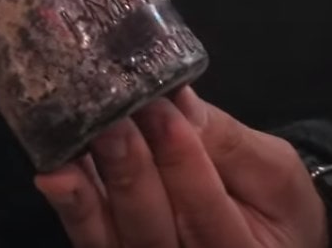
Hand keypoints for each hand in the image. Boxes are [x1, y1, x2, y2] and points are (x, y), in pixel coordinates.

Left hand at [35, 87, 328, 247]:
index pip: (208, 217)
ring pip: (112, 242)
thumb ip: (228, 143)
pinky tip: (57, 175)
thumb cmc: (275, 201)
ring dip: (86, 198)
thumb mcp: (273, 169)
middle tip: (111, 124)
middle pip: (153, 232)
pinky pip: (90, 238)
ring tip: (67, 158)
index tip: (162, 112)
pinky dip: (72, 207)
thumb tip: (177, 99)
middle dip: (130, 174)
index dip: (183, 165)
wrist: (264, 233)